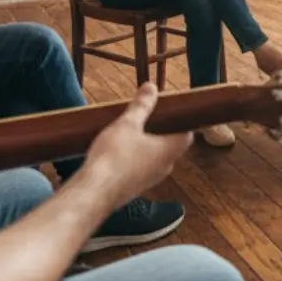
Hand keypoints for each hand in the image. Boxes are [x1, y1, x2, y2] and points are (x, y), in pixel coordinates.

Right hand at [82, 83, 192, 204]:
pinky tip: (118, 152)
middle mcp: (165, 167)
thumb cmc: (114, 156)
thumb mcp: (127, 124)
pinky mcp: (134, 188)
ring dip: (146, 146)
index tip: (172, 111)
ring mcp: (150, 180)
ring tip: (131, 131)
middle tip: (149, 117)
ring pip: (154, 159)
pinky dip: (134, 159)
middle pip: (170, 146)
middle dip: (161, 131)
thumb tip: (152, 88)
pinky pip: (140, 169)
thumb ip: (141, 106)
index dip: (182, 121)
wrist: (94, 192)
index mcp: (170, 150)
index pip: (187, 134)